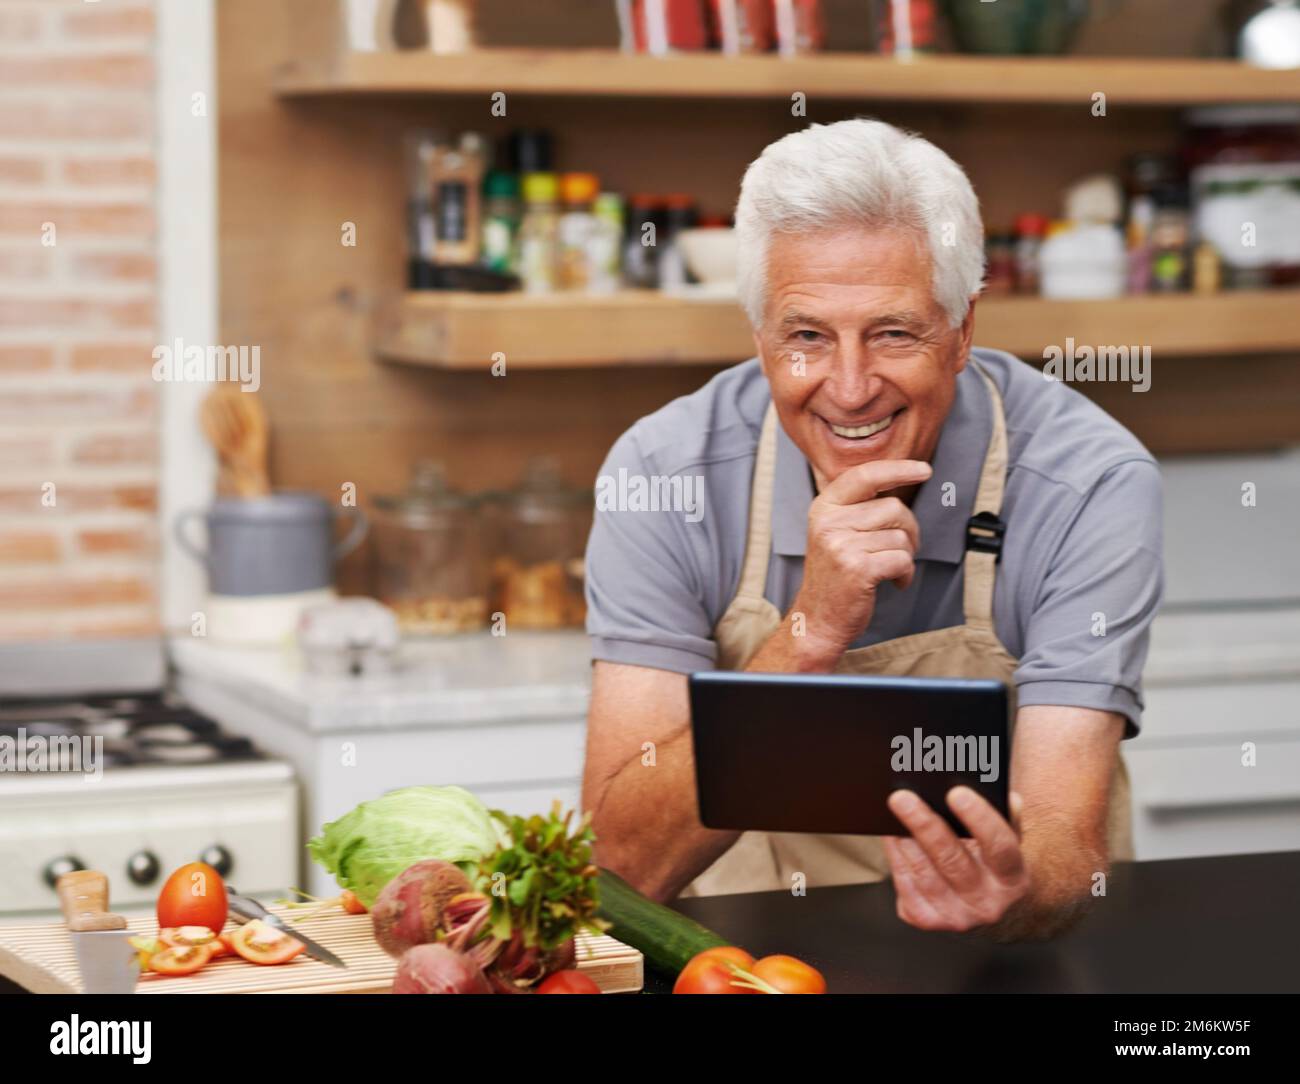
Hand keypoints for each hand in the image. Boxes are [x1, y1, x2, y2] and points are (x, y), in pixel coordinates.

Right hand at [792, 459, 931, 660]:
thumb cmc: (834, 576)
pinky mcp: (858, 568)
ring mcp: (841, 545)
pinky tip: (894, 582)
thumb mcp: (834, 532)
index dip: (898, 469)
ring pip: (901, 536)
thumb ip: (858, 507)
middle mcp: (829, 522)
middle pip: (893, 508)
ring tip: (889, 569)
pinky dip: (906, 573)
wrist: (818, 620)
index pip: (865, 476)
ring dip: (906, 555)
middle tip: (900, 549)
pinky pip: (902, 559)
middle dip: (908, 529)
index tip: (924, 470)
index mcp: (824, 508)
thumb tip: (901, 480)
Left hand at [883, 786, 1029, 932]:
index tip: (956, 793)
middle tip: (903, 797)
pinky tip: (891, 834)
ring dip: (905, 841)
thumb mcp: (1007, 837)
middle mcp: (987, 904)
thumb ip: (1006, 815)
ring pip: (925, 874)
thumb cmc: (991, 859)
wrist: (985, 903)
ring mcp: (956, 916)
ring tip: (894, 811)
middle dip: (926, 826)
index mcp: (1013, 879)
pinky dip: (896, 857)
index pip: (1000, 847)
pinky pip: (905, 885)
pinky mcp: (927, 919)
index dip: (979, 818)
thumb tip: (1005, 797)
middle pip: (953, 861)